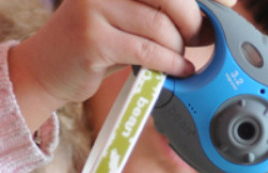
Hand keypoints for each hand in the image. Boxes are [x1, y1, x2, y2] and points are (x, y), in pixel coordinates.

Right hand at [8, 0, 235, 129]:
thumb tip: (210, 10)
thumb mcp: (124, 16)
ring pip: (161, 28)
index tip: (223, 7)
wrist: (45, 70)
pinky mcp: (93, 40)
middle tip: (199, 39)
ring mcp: (94, 9)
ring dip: (179, 49)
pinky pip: (148, 52)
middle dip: (192, 21)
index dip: (198, 0)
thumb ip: (155, 9)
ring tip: (180, 59)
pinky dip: (170, 63)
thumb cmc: (93, 43)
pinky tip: (179, 71)